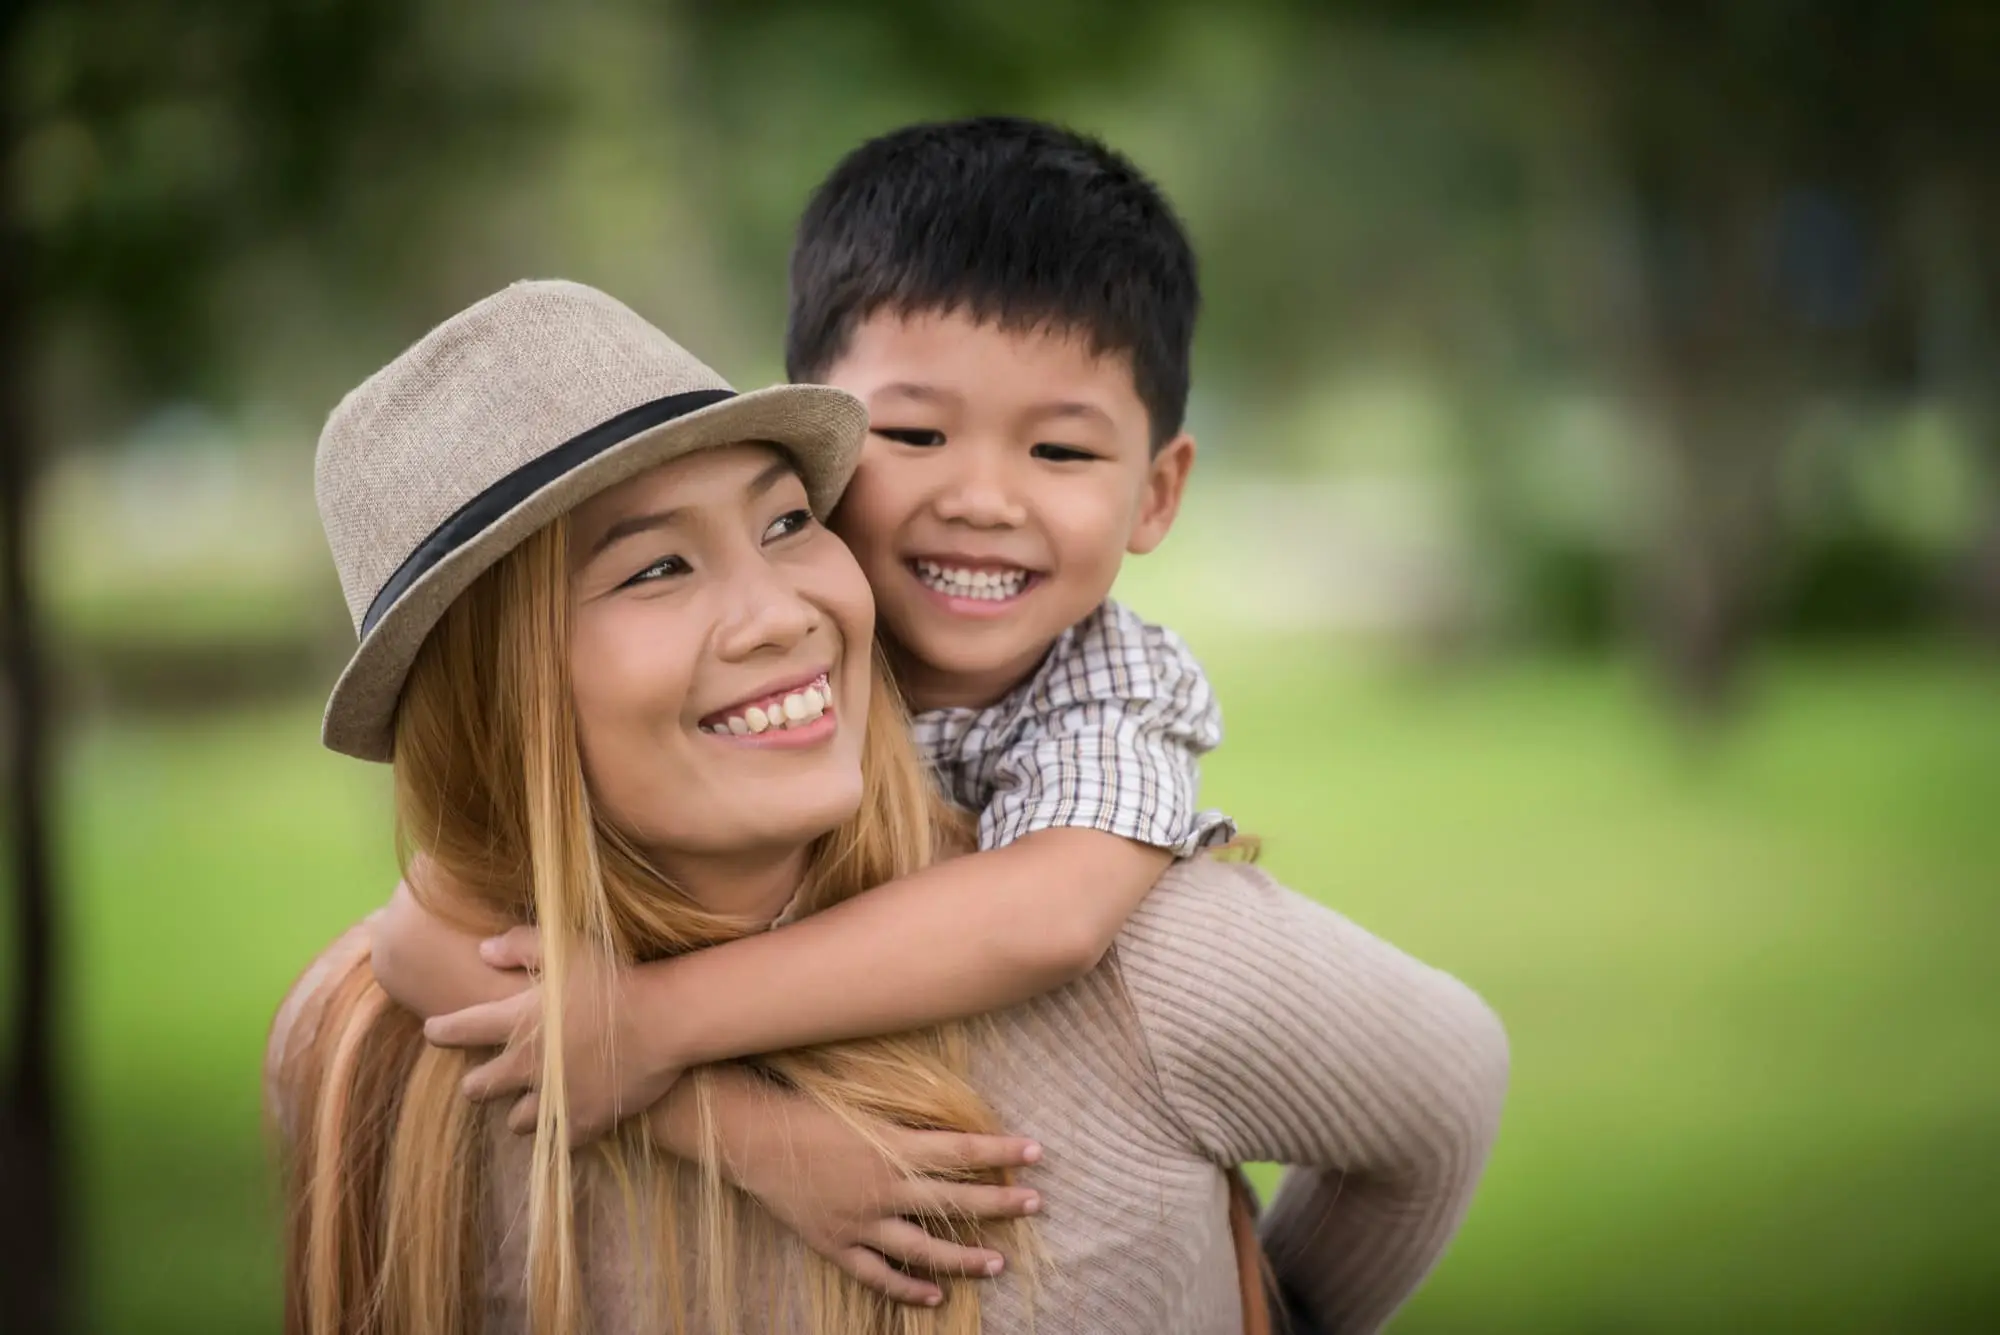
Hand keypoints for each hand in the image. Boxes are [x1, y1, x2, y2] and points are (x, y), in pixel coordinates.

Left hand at [422, 926, 680, 1144]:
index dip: (441, 1031)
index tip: (436, 1030)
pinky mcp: (583, 1121)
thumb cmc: (615, 975)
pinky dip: (561, 1132)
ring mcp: (553, 1099)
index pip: (456, 1031)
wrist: (664, 1019)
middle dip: (479, 1082)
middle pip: (477, 1088)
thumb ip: (519, 945)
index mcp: (513, 1022)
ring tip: (535, 1100)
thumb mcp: (567, 946)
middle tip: (491, 1074)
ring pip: (515, 1121)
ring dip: (521, 1110)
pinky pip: (559, 1141)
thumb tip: (482, 950)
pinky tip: (569, 1121)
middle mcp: (523, 1066)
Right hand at [724, 1093, 1042, 1306]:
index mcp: (892, 1148)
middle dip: (1000, 1202)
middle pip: (954, 1199)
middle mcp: (882, 1189)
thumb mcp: (866, 1109)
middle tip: (1036, 1204)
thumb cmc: (810, 1112)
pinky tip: (936, 1296)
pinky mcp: (836, 1244)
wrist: (754, 1139)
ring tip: (998, 1263)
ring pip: (923, 1248)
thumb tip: (952, 1131)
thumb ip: (907, 1125)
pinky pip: (878, 1276)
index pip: (962, 1151)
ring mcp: (859, 1222)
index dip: (1002, 1152)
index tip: (1037, 1153)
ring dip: (964, 1257)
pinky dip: (908, 1290)